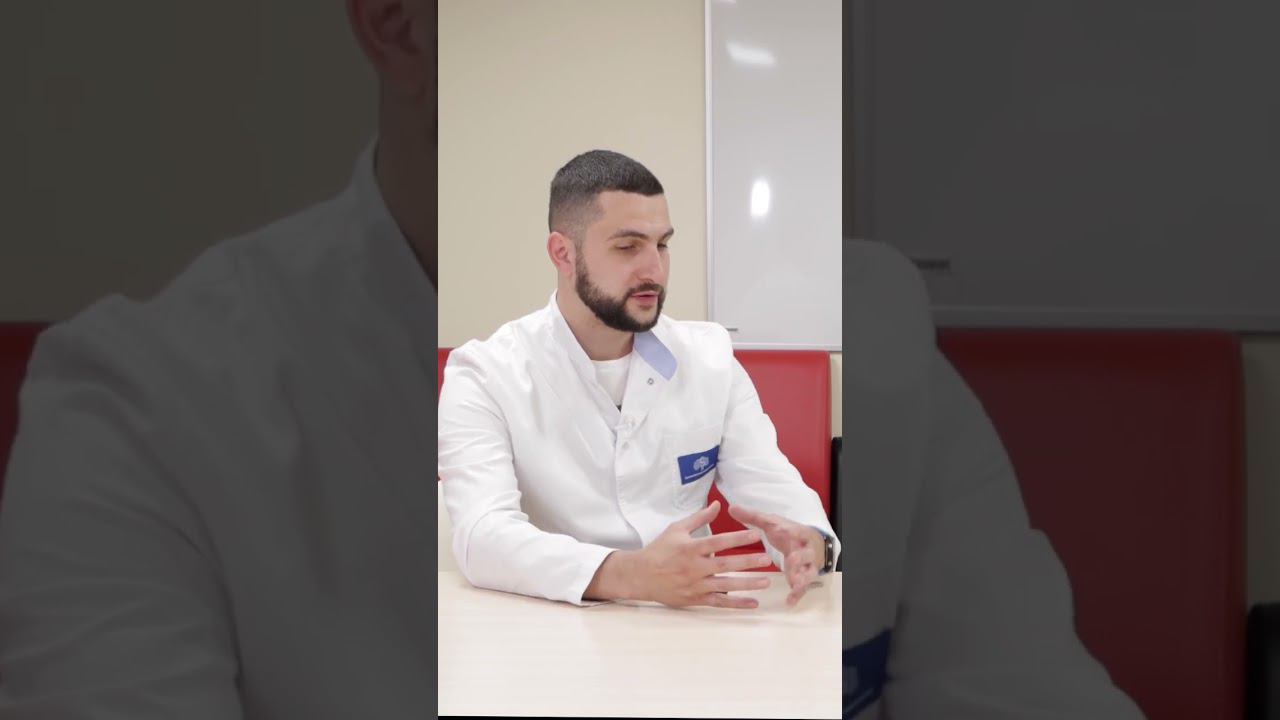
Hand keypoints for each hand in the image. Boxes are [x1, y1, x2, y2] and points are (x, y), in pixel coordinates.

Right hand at [628, 500, 773, 608]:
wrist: (641, 576)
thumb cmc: (660, 549)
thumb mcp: (677, 529)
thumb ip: (699, 518)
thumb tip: (718, 504)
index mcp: (691, 548)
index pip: (718, 542)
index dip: (738, 538)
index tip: (757, 534)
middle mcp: (695, 567)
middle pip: (725, 564)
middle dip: (748, 561)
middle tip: (767, 559)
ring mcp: (695, 585)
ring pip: (725, 585)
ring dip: (747, 584)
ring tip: (766, 581)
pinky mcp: (695, 599)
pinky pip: (719, 602)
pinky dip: (736, 604)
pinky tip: (753, 603)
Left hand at [728, 505, 824, 606]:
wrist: (812, 543)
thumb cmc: (787, 532)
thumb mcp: (772, 524)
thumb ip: (753, 517)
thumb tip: (730, 508)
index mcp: (796, 532)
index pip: (795, 530)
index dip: (791, 531)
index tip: (784, 531)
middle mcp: (805, 548)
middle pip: (805, 552)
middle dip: (799, 557)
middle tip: (791, 561)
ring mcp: (808, 564)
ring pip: (808, 572)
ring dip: (802, 578)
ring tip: (794, 585)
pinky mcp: (806, 576)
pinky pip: (804, 587)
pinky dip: (797, 594)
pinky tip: (789, 602)